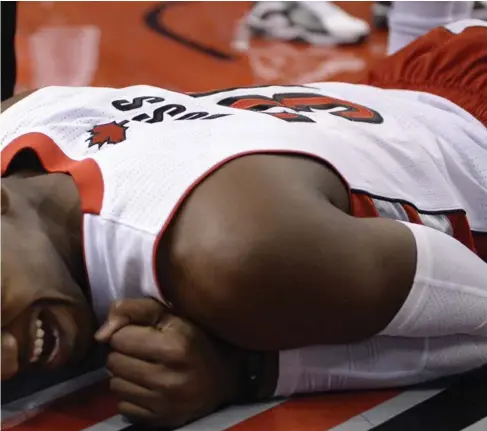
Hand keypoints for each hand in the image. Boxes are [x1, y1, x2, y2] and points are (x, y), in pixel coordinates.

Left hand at [95, 299, 241, 426]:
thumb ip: (135, 310)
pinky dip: (131, 395)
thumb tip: (100, 334)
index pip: (119, 338)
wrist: (225, 378)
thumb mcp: (172, 315)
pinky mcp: (160, 420)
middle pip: (113, 362)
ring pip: (115, 385)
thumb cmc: (196, 339)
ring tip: (144, 367)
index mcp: (174, 345)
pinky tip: (148, 387)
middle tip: (143, 351)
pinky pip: (123, 406)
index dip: (128, 332)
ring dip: (125, 374)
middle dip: (123, 353)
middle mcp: (168, 377)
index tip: (143, 334)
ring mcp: (164, 403)